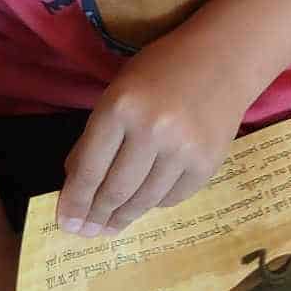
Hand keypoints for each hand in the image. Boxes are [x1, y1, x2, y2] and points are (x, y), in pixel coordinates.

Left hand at [57, 21, 249, 237]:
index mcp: (121, 107)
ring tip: (112, 226)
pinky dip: (155, 203)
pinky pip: (173, 197)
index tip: (66, 224)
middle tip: (88, 232)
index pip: (90, 168)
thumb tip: (77, 185)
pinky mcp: (207, 162)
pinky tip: (146, 202)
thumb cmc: (163, 69)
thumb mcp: (119, 90)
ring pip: (144, 200)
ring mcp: (183, 149)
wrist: (224, 58)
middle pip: (115, 190)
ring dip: (124, 217)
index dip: (75, 201)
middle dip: (97, 216)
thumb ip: (97, 135)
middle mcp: (152, 129)